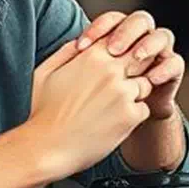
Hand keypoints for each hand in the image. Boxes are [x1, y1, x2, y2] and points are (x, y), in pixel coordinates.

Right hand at [28, 38, 152, 177]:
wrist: (46, 148)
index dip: (121, 51)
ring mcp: (123, 93)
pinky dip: (133, 115)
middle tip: (118, 87)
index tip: (114, 65)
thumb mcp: (46, 73)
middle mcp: (111, 70)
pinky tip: (112, 122)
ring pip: (146, 84)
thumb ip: (66, 51)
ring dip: (134, 94)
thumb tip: (81, 41)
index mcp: (92, 56)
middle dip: (133, 70)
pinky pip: (144, 109)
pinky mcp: (130, 115)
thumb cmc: (42, 113)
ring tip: (112, 108)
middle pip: (140, 58)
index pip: (122, 39)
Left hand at [75, 11, 184, 119]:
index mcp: (118, 33)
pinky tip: (151, 79)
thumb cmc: (95, 97)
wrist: (123, 120)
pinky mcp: (172, 70)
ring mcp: (159, 52)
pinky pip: (175, 63)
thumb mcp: (81, 79)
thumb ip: (74, 60)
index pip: (111, 19)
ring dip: (149, 44)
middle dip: (126, 32)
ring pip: (162, 36)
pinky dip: (165, 69)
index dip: (97, 28)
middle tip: (112, 50)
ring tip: (136, 57)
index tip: (81, 46)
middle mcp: (141, 38)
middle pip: (140, 20)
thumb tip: (68, 46)